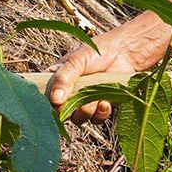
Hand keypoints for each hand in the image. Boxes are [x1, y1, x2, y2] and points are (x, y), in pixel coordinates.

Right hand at [46, 31, 163, 123]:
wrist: (126, 54)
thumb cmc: (98, 52)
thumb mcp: (77, 60)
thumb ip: (64, 78)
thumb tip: (54, 100)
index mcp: (58, 79)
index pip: (44, 95)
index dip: (48, 101)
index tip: (56, 101)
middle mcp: (69, 93)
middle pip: (60, 112)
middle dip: (69, 109)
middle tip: (78, 100)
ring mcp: (84, 101)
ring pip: (78, 118)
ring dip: (86, 111)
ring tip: (96, 100)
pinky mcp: (100, 108)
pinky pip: (95, 119)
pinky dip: (100, 113)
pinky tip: (105, 103)